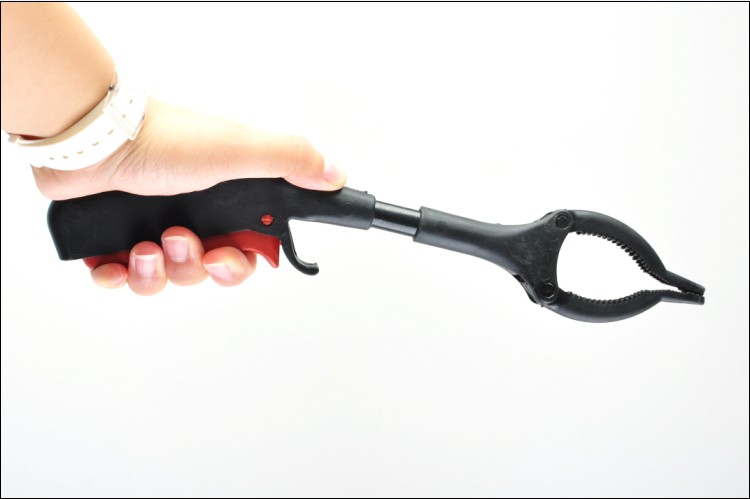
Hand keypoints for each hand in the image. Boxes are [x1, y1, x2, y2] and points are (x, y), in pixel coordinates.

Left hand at [32, 98, 346, 294]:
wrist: (92, 136)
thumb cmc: (165, 140)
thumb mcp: (239, 150)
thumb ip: (290, 161)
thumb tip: (336, 174)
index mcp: (227, 198)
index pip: (250, 248)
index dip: (244, 262)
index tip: (231, 254)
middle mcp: (194, 213)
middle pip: (210, 270)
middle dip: (198, 268)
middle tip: (184, 243)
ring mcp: (152, 225)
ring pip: (168, 279)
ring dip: (159, 271)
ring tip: (147, 244)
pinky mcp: (114, 236)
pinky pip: (123, 277)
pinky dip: (119, 276)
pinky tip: (115, 263)